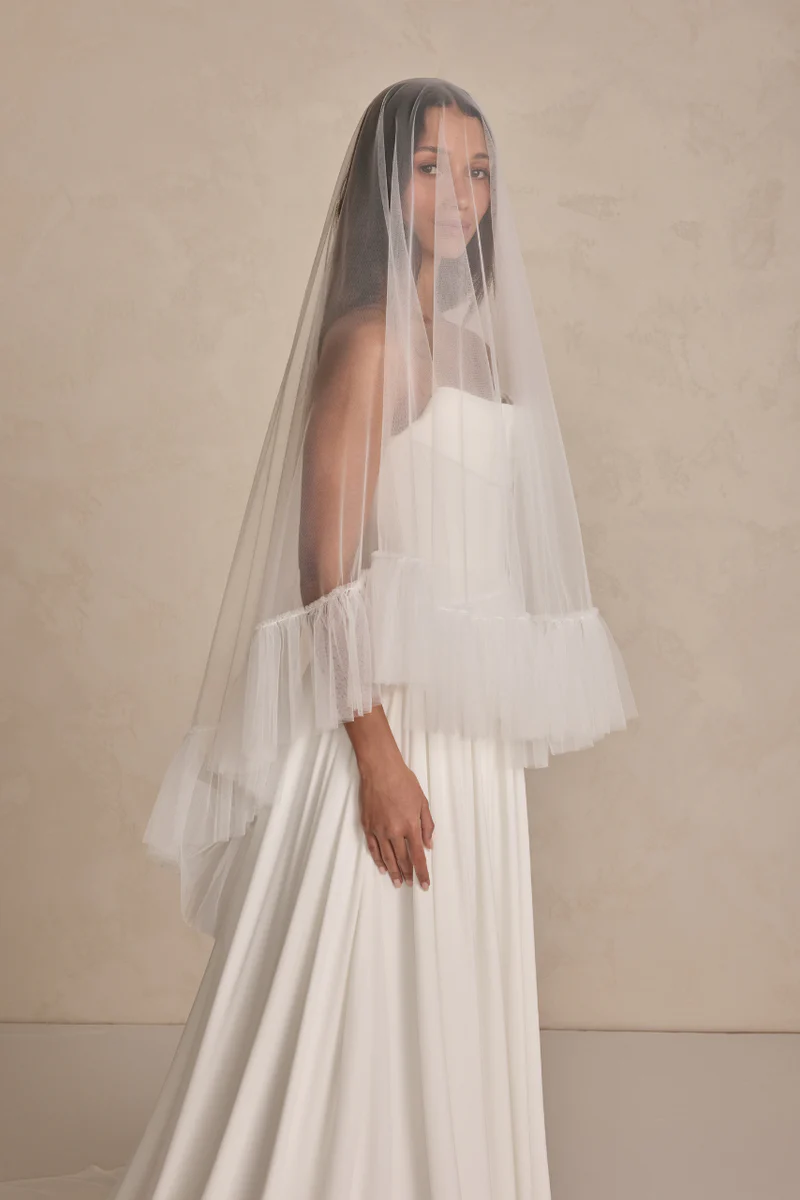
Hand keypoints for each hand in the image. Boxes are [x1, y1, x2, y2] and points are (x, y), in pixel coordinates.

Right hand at [358, 752, 433, 890]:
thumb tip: (429, 845)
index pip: (417, 856)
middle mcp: (394, 831)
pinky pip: (373, 848)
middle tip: (410, 885)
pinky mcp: (367, 825)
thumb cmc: (404, 782)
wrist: (380, 770)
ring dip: (393, 872)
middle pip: (402, 860)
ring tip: (397, 883)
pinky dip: (378, 860)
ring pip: (387, 857)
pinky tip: (382, 868)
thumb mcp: (422, 802)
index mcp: (410, 826)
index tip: (424, 885)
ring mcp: (379, 830)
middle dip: (407, 875)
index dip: (421, 873)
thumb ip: (427, 825)